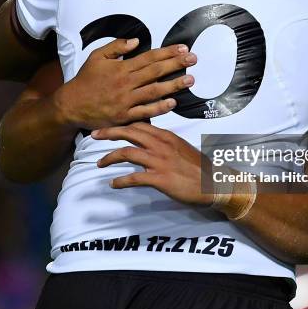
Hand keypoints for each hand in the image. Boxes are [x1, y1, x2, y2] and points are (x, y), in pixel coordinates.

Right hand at [55, 39, 196, 128]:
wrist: (71, 105)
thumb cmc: (85, 80)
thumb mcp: (97, 57)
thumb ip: (116, 47)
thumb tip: (135, 41)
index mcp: (121, 68)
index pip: (149, 57)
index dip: (167, 52)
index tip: (183, 49)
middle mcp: (126, 83)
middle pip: (155, 72)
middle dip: (176, 64)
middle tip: (193, 59)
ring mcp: (126, 100)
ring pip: (154, 91)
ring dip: (173, 85)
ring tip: (190, 80)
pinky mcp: (124, 116)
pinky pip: (145, 111)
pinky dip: (159, 107)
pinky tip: (173, 102)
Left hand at [94, 122, 213, 205]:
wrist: (214, 183)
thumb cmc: (199, 168)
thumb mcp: (182, 148)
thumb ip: (165, 144)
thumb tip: (150, 143)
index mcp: (167, 136)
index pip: (140, 124)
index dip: (122, 124)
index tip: (109, 126)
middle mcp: (161, 145)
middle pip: (129, 132)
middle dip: (109, 132)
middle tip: (94, 135)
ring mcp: (160, 161)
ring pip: (127, 153)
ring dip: (110, 157)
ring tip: (100, 163)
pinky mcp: (160, 178)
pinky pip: (134, 178)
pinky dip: (121, 181)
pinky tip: (114, 184)